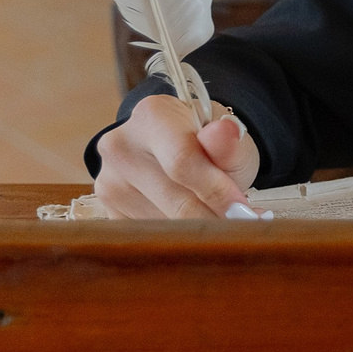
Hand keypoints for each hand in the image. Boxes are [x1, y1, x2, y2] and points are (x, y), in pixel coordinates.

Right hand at [92, 95, 261, 218]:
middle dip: (213, 218)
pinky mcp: (108, 208)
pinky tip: (195, 227)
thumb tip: (226, 132)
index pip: (182, 162)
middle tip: (244, 226)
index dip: (216, 191)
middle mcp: (120, 145)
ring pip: (162, 222)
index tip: (243, 210)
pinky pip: (148, 233)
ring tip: (223, 221)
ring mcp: (109, 179)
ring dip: (197, 231)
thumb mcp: (231, 136)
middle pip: (173, 199)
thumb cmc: (209, 140)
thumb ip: (229, 142)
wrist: (181, 145)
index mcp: (151, 115)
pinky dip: (177, 236)